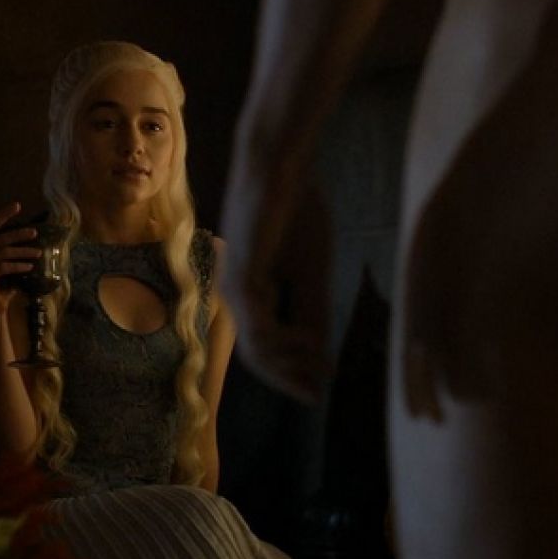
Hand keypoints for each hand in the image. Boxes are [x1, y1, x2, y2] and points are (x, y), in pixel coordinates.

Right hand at [0, 202, 42, 319]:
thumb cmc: (7, 284)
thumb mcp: (14, 265)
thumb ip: (19, 252)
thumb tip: (40, 238)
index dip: (4, 214)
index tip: (18, 205)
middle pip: (0, 238)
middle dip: (18, 234)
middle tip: (35, 232)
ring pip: (3, 252)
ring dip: (23, 252)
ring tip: (38, 253)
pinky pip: (2, 267)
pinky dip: (18, 266)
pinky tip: (29, 267)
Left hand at [220, 163, 332, 402]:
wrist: (282, 166)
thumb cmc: (297, 210)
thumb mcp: (312, 269)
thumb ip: (313, 309)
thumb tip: (321, 350)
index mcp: (249, 292)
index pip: (264, 348)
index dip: (291, 373)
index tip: (321, 388)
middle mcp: (235, 293)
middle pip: (257, 356)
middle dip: (289, 378)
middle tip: (319, 392)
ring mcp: (235, 285)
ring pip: (256, 346)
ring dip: (289, 363)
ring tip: (320, 365)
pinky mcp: (243, 274)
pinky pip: (258, 323)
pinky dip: (285, 339)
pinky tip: (311, 340)